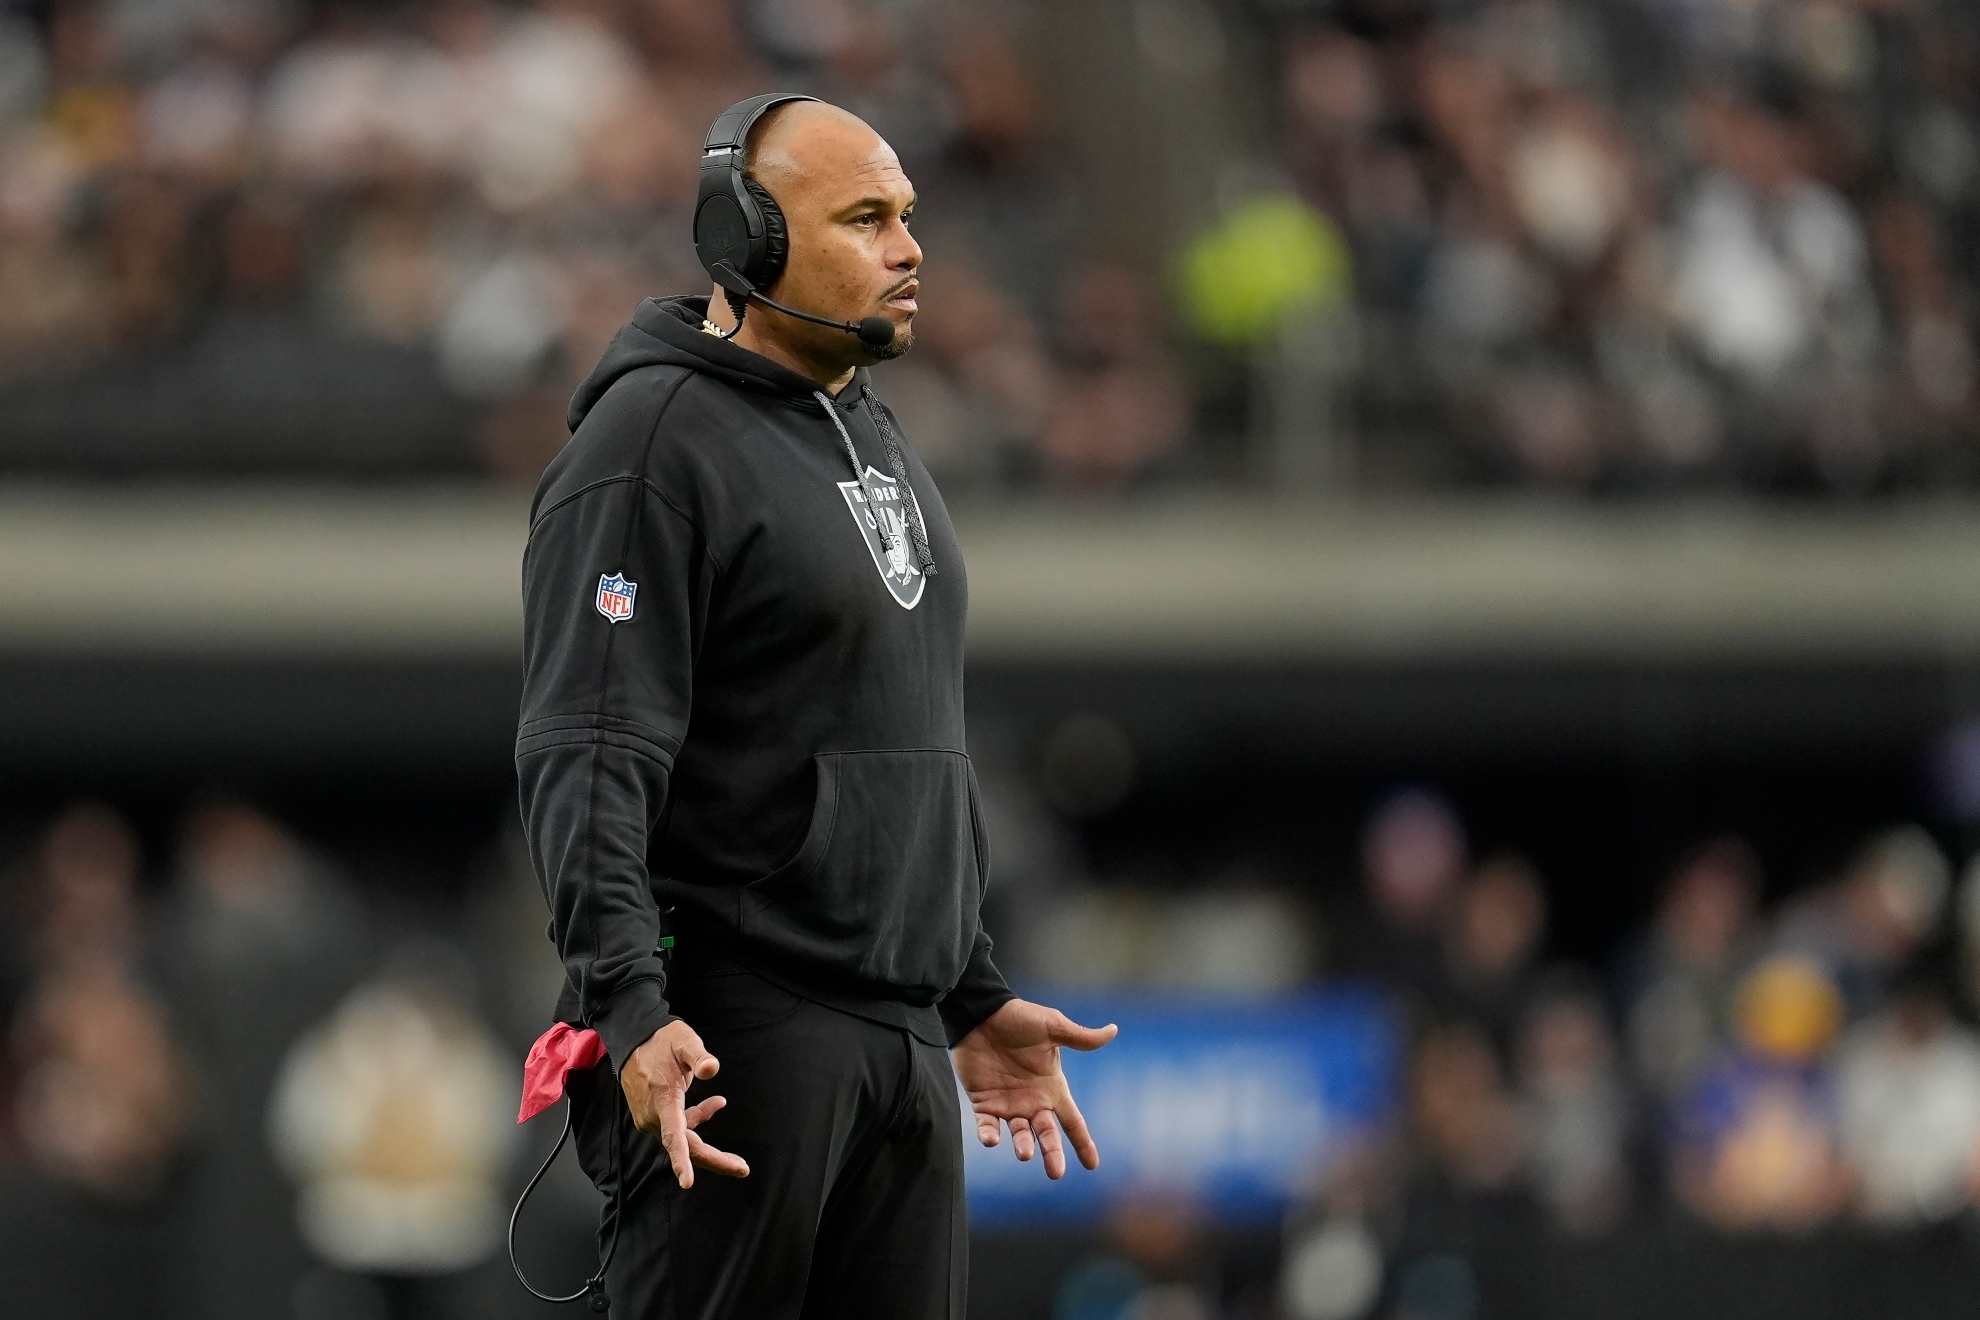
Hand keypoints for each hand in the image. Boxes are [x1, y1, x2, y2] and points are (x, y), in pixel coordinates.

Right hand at [620, 1020, 749, 1187]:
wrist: (634, 1039)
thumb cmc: (662, 1040)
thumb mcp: (684, 1040)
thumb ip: (698, 1056)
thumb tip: (712, 1069)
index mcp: (663, 1100)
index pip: (673, 1136)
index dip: (682, 1161)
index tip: (688, 1183)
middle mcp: (654, 1115)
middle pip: (685, 1147)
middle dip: (714, 1159)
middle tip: (742, 1168)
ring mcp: (652, 1118)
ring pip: (683, 1138)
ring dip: (706, 1132)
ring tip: (723, 1107)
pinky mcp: (654, 1116)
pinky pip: (678, 1128)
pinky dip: (697, 1119)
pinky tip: (714, 1104)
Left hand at [951, 999, 1116, 1179]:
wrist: (982, 1014)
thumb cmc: (1019, 1019)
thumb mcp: (1053, 1027)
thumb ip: (1080, 1037)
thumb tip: (1113, 1031)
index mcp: (1052, 1088)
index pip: (1072, 1121)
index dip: (1083, 1142)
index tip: (1092, 1165)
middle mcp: (1032, 1101)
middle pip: (1047, 1135)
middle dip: (1053, 1154)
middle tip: (1056, 1173)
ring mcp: (1008, 1104)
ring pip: (1019, 1135)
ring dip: (1023, 1146)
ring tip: (1025, 1154)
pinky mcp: (983, 1103)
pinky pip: (986, 1126)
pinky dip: (989, 1135)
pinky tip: (991, 1140)